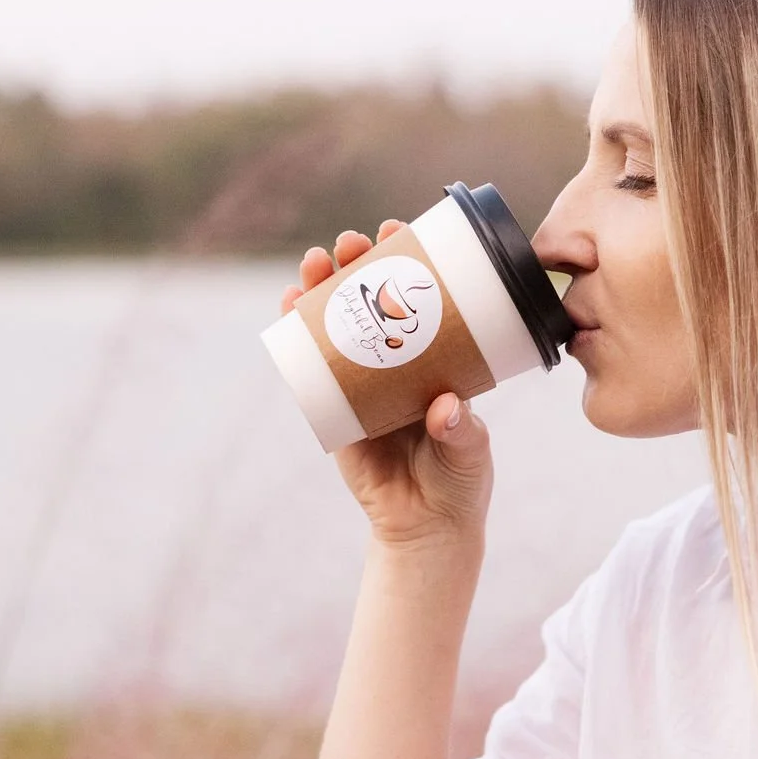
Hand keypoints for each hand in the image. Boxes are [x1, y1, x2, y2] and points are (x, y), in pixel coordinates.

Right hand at [279, 219, 492, 550]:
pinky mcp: (335, 405)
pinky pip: (311, 364)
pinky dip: (297, 332)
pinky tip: (287, 305)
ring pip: (338, 322)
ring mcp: (363, 380)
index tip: (399, 229)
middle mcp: (399, 361)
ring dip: (321, 286)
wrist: (423, 528)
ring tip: (313, 263)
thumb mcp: (470, 453)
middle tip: (351, 243)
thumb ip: (461, 431)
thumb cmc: (459, 482)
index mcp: (438, 358)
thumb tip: (444, 407)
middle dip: (358, 264)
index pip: (422, 296)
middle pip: (373, 299)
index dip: (408, 259)